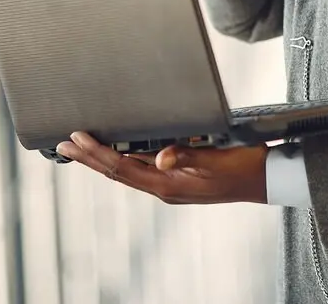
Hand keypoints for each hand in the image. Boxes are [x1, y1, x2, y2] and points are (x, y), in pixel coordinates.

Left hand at [54, 132, 268, 204]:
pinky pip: (141, 171)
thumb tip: (160, 157)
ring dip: (101, 160)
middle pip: (117, 172)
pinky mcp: (178, 180)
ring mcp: (170, 186)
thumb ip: (186, 156)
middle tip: (62, 145)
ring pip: (126, 172)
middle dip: (88, 158)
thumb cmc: (241, 168)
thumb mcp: (214, 159)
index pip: (122, 168)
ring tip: (80, 149)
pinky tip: (118, 153)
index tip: (75, 139)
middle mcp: (164, 187)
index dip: (96, 153)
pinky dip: (123, 160)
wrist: (264, 179)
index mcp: (168, 184)